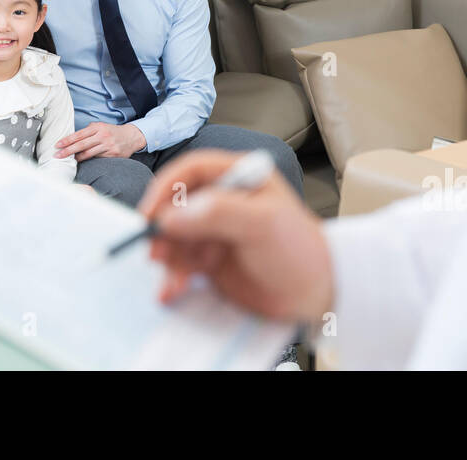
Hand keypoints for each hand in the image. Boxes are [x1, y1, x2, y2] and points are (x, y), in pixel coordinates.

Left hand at [55, 122, 146, 160]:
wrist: (131, 136)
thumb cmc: (112, 131)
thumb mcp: (101, 126)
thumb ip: (88, 130)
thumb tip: (74, 137)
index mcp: (98, 127)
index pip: (79, 134)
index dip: (67, 140)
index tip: (58, 144)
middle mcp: (102, 136)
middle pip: (81, 144)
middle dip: (68, 150)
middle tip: (57, 155)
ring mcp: (108, 145)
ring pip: (88, 153)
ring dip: (77, 157)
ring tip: (68, 160)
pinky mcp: (113, 154)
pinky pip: (97, 158)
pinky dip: (88, 160)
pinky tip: (82, 161)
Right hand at [138, 151, 334, 323]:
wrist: (316, 295)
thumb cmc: (300, 251)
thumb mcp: (263, 225)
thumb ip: (219, 214)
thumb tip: (173, 215)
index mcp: (239, 177)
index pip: (192, 170)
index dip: (166, 187)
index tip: (150, 213)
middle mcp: (223, 200)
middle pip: (177, 205)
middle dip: (163, 229)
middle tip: (155, 251)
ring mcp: (215, 231)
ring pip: (176, 236)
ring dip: (168, 256)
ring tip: (171, 279)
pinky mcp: (211, 260)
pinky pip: (182, 263)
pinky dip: (173, 275)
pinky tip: (172, 289)